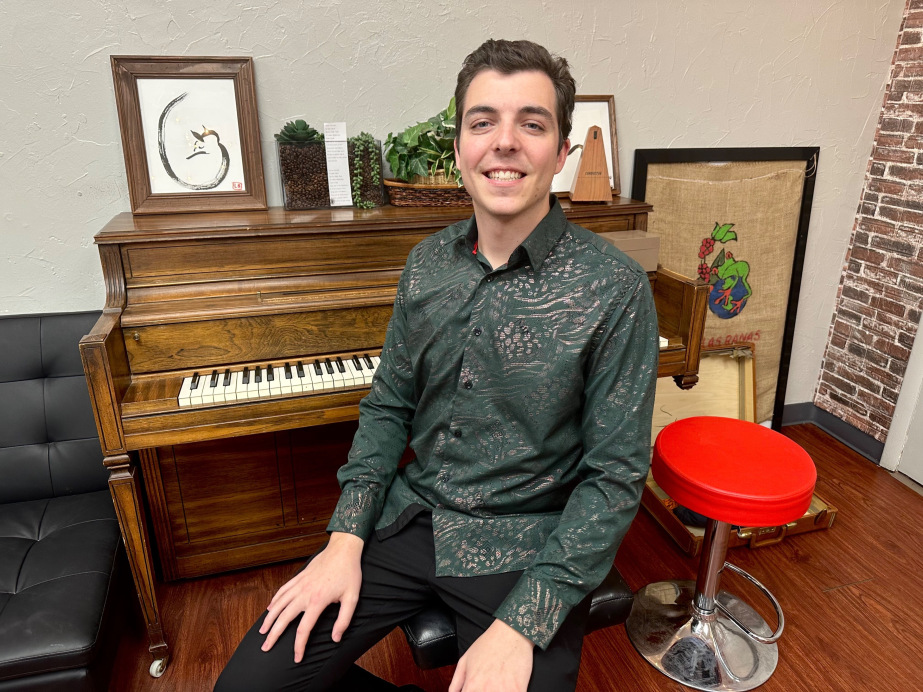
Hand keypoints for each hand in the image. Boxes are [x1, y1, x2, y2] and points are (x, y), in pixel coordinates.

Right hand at [259, 531, 363, 661]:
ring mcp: (300, 584)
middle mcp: (304, 593)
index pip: (303, 629)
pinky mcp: (299, 577)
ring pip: (279, 604)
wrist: (343, 549)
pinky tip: (270, 608)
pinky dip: (274, 600)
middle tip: (265, 647)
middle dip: (273, 635)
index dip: (299, 646)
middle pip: (283, 618)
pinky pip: (282, 590)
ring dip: (269, 619)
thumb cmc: (349, 573)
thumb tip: (335, 638)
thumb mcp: (352, 598)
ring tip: (262, 631)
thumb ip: (344, 620)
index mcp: (318, 601)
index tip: (297, 658)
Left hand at [449, 619, 533, 691]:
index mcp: (471, 686)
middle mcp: (486, 691)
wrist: (511, 632)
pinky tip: (509, 688)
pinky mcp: (518, 690)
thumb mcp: (465, 661)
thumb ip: (456, 683)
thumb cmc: (489, 644)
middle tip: (487, 688)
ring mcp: (503, 691)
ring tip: (496, 687)